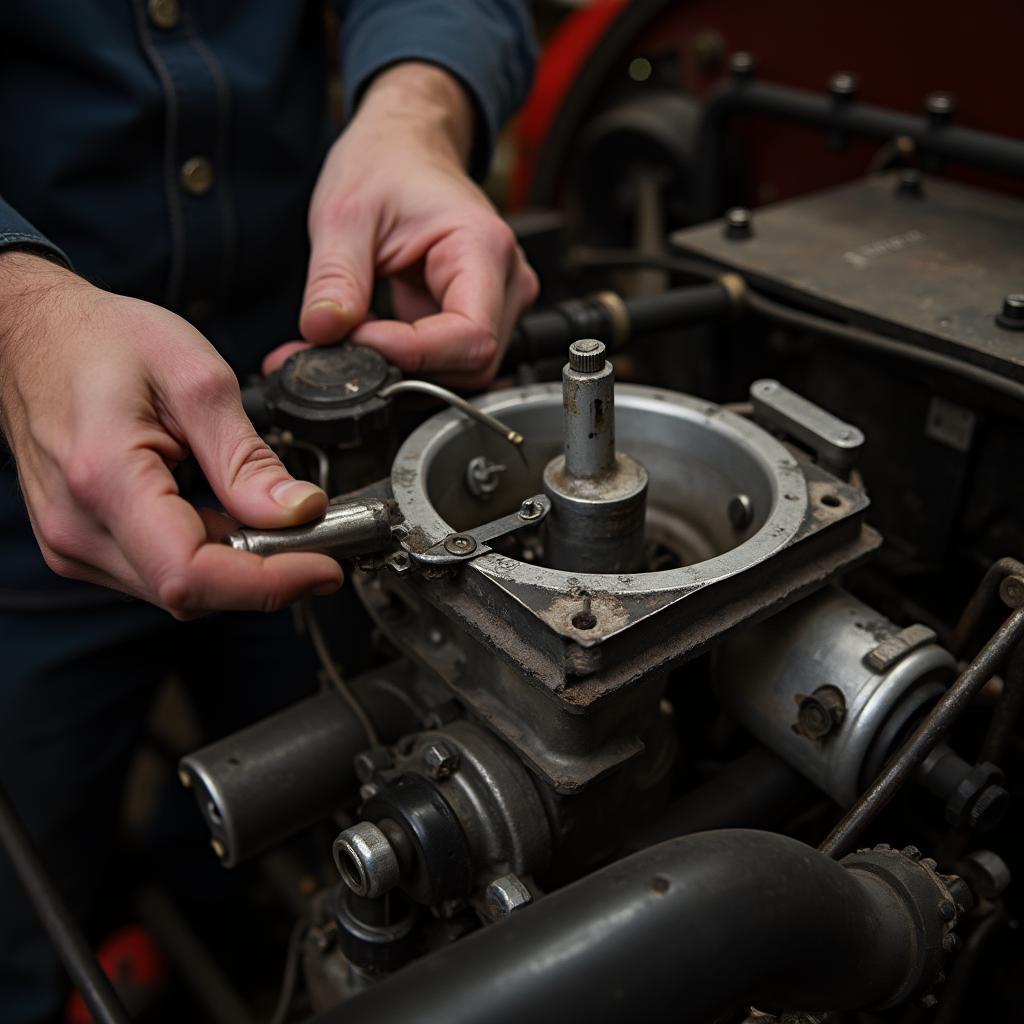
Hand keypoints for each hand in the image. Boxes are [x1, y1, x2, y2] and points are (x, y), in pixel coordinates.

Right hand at [0, 253, 342, 616]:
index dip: (269, 583)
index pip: (192, 574)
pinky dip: (206, 555)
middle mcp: (79, 529)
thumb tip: (301, 512)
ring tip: (265, 514)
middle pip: (192, 593)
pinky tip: (223, 514)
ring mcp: (74, 543)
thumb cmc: (103, 341)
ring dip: (237, 566)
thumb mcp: (196, 378)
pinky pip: (159, 571)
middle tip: (313, 534)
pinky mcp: (81, 545)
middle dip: (265, 574)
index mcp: (106, 480)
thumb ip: (247, 456)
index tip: (325, 568)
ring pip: (180, 591)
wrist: (33, 335)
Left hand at [270, 62, 537, 388]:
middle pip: (470, 366)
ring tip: (350, 343)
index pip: (469, 337)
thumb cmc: (387, 163)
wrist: (406, 146)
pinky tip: (370, 341)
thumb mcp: (345, 214)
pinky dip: (405, 365)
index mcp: (484, 248)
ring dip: (402, 372)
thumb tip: (322, 334)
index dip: (412, 355)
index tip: (357, 342)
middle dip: (403, 370)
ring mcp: (496, 304)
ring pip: (460, 374)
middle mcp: (505, 282)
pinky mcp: (477, 318)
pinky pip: (447, 363)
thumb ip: (335, 279)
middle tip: (340, 351)